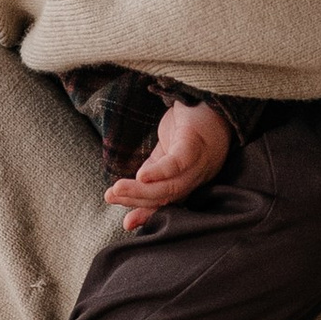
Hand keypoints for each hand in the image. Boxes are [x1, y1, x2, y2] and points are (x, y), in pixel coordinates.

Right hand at [106, 98, 233, 232]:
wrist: (209, 94)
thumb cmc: (188, 124)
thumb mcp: (166, 151)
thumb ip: (152, 171)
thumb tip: (132, 190)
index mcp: (191, 179)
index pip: (169, 202)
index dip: (147, 215)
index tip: (126, 225)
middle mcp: (199, 175)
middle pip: (168, 197)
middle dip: (137, 201)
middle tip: (112, 197)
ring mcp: (200, 161)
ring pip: (171, 186)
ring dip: (141, 191)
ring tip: (117, 190)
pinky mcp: (196, 143)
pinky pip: (178, 164)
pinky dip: (160, 173)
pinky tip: (141, 176)